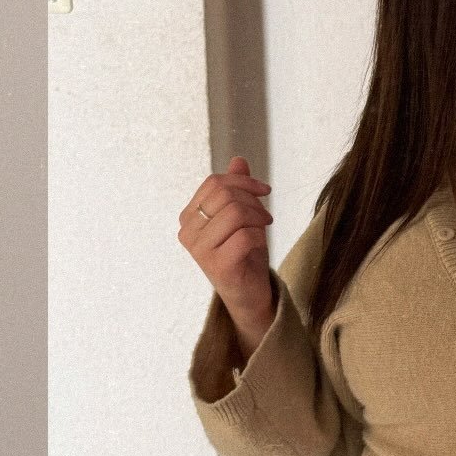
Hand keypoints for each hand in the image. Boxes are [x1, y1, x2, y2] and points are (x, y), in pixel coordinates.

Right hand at [178, 155, 274, 324]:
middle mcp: (188, 232)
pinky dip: (259, 236)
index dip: (243, 182)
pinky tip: (260, 245)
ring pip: (235, 212)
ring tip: (264, 229)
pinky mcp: (217, 265)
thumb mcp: (241, 218)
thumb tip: (238, 160)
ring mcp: (200, 250)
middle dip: (253, 200)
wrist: (248, 295)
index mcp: (189, 217)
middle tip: (266, 216)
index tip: (265, 190)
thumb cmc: (244, 254)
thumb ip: (236, 190)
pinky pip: (244, 236)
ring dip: (258, 218)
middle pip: (225, 195)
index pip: (214, 183)